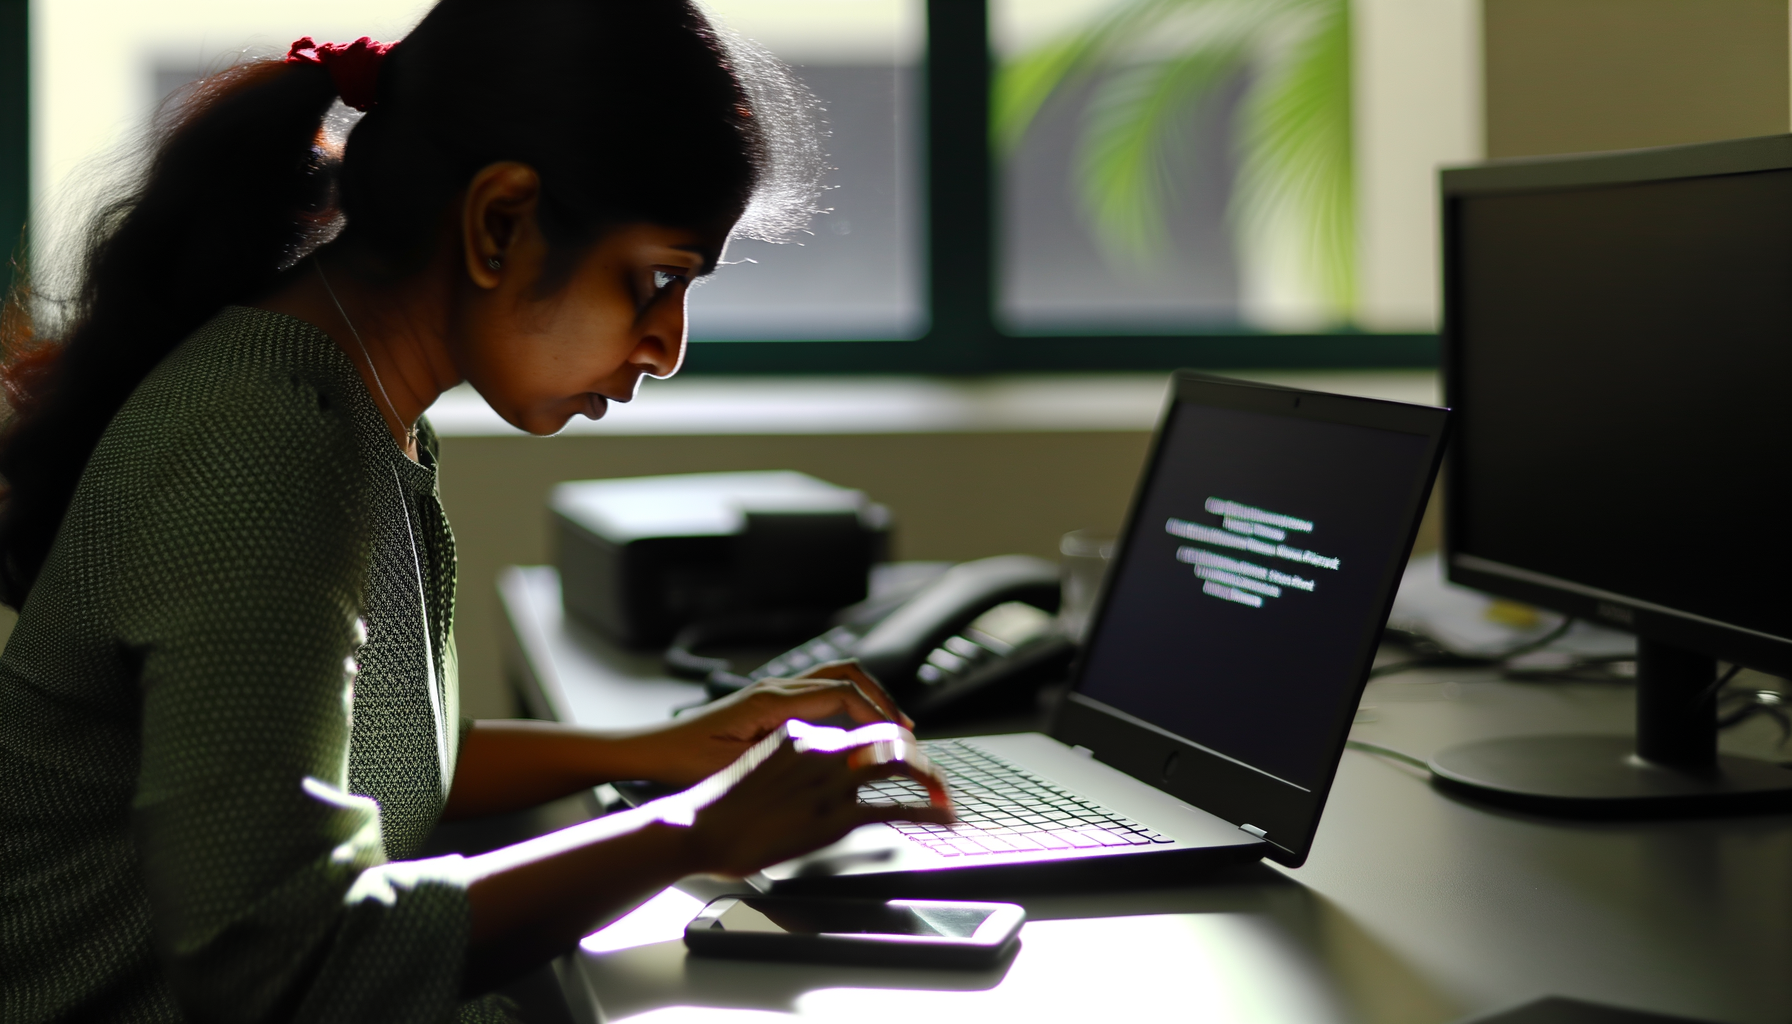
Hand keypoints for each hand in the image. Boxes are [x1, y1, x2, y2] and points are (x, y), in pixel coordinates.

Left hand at [634, 659, 914, 786]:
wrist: (650, 752)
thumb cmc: (684, 763)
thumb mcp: (739, 768)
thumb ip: (786, 759)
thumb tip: (836, 760)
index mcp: (771, 700)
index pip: (841, 692)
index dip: (876, 712)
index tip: (897, 737)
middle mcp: (775, 688)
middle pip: (845, 674)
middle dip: (880, 698)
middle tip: (904, 730)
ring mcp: (772, 693)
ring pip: (834, 679)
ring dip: (865, 698)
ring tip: (888, 728)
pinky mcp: (769, 704)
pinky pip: (818, 694)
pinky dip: (846, 706)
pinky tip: (853, 734)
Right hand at [656, 720, 955, 877]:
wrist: (696, 825)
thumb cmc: (715, 802)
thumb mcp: (755, 762)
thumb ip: (788, 759)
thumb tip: (805, 768)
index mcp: (800, 730)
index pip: (857, 716)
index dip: (884, 728)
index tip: (898, 742)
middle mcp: (821, 747)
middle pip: (886, 733)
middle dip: (914, 749)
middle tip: (927, 769)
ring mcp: (831, 780)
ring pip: (899, 763)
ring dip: (929, 774)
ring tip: (942, 791)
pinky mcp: (836, 815)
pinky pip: (895, 807)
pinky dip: (925, 809)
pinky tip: (939, 815)